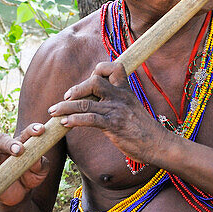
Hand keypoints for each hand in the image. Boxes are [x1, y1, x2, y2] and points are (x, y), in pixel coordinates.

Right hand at [0, 122, 51, 207]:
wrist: (20, 194)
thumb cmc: (31, 176)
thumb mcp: (40, 171)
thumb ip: (41, 165)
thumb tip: (36, 160)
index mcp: (21, 145)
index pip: (25, 134)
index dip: (32, 130)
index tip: (40, 130)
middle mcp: (5, 150)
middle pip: (4, 140)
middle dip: (10, 143)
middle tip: (19, 150)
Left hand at [47, 61, 168, 164]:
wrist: (159, 144)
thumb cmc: (144, 129)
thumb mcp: (132, 108)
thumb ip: (117, 100)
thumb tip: (98, 101)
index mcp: (125, 90)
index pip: (114, 67)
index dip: (98, 69)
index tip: (89, 80)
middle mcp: (120, 96)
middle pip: (94, 82)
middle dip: (75, 89)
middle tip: (65, 98)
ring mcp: (117, 110)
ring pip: (85, 102)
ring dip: (65, 107)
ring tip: (53, 112)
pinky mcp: (114, 125)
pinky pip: (90, 119)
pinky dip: (74, 120)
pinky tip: (65, 123)